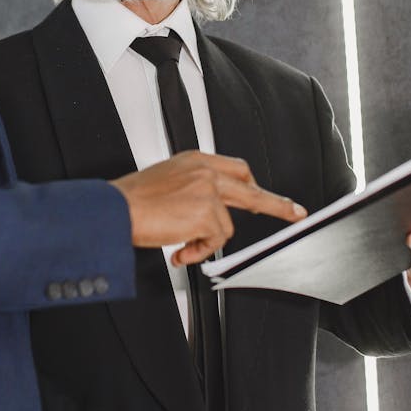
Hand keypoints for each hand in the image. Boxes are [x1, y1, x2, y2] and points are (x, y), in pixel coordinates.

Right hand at [110, 151, 306, 265]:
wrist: (115, 210)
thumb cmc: (131, 200)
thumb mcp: (165, 181)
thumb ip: (190, 188)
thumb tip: (205, 213)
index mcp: (194, 160)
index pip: (235, 168)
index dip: (251, 185)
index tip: (263, 193)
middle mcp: (205, 171)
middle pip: (250, 187)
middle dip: (277, 203)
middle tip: (295, 213)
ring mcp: (208, 190)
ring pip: (226, 225)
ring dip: (205, 241)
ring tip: (182, 244)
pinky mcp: (208, 212)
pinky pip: (214, 241)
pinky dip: (198, 251)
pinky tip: (179, 249)